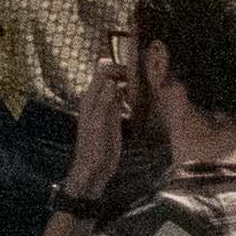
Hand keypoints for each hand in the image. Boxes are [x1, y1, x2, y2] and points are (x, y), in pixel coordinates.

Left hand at [69, 38, 135, 187]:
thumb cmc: (94, 148)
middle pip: (110, 76)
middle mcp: (97, 99)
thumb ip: (104, 101)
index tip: (133, 72)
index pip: (103, 72)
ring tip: (144, 83)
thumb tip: (111, 80)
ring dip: (128, 82)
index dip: (117, 68)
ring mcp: (106, 107)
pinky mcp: (113, 116)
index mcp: (91, 98)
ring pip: (116, 86)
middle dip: (124, 72)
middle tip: (142, 77)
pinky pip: (120, 98)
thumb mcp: (99, 124)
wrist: (94, 168)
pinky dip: (128, 94)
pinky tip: (139, 97)